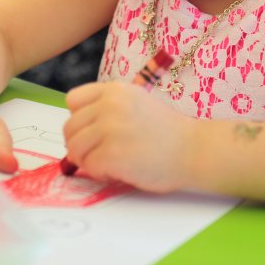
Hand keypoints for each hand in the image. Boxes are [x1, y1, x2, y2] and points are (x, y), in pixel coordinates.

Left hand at [63, 82, 195, 192]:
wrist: (194, 149)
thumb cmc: (167, 132)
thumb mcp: (136, 103)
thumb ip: (107, 108)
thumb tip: (77, 132)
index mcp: (115, 90)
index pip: (73, 101)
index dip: (79, 119)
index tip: (94, 131)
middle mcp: (110, 105)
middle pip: (70, 128)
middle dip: (80, 145)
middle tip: (98, 154)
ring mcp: (110, 129)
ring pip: (75, 149)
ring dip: (87, 161)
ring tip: (108, 164)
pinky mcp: (113, 154)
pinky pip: (88, 167)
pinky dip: (99, 173)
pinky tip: (118, 171)